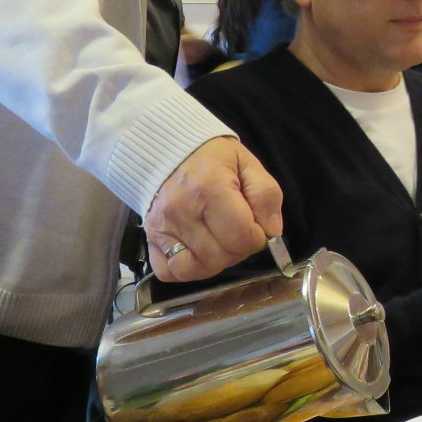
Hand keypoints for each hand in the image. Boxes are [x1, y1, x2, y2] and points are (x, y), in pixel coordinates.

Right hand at [144, 136, 284, 281]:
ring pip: (193, 270)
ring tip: (219, 243)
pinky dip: (186, 269)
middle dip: (237, 251)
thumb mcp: (248, 165)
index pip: (241, 237)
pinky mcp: (149, 238)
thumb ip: (266, 196)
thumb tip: (271, 231)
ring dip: (213, 263)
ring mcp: (161, 227)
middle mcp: (180, 211)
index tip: (256, 227)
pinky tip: (197, 252)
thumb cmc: (213, 158)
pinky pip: (168, 272)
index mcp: (209, 189)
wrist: (169, 150)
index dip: (257, 239)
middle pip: (219, 258)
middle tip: (237, 232)